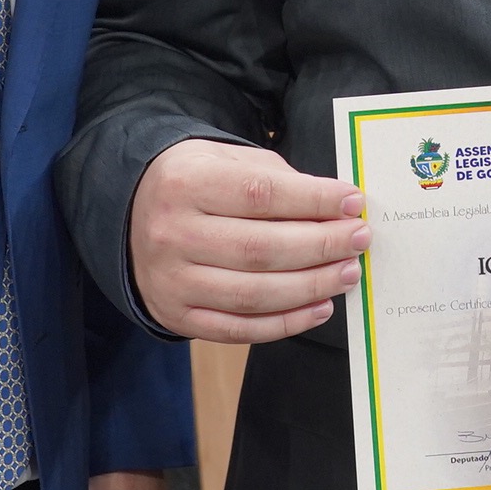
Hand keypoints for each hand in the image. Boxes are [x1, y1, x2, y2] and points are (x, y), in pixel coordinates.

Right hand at [130, 139, 367, 342]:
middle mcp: (173, 234)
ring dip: (312, 286)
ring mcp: (172, 281)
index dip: (313, 200)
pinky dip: (287, 323)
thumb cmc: (196, 182)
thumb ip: (279, 180)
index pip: (260, 193)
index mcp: (186, 183)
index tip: (353, 202)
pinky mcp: (177, 316)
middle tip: (359, 240)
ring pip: (255, 294)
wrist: (131, 216)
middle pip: (261, 248)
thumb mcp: (227, 160)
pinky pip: (240, 329)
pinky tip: (319, 306)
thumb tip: (338, 209)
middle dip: (322, 245)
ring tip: (348, 273)